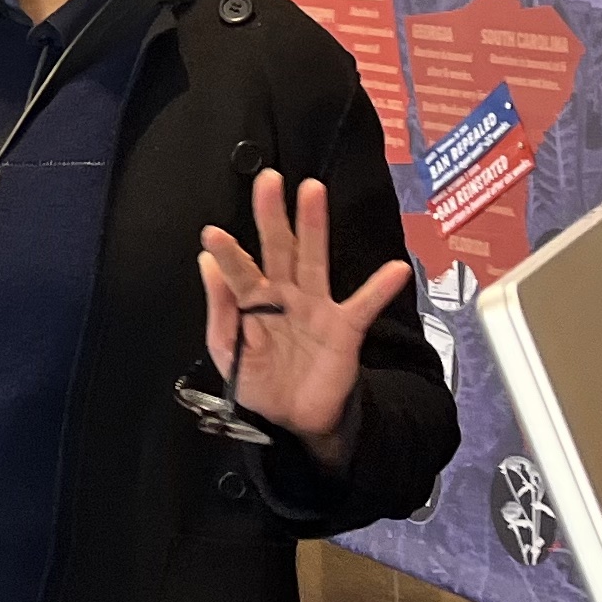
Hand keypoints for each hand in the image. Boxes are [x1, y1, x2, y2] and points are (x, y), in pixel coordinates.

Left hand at [195, 169, 411, 469]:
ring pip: (314, 260)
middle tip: (269, 179)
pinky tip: (396, 269)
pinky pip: (364, 305)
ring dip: (314, 226)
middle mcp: (284, 294)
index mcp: (252, 300)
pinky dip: (380, 288)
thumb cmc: (259, 382)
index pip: (238, 270)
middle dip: (273, 215)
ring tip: (312, 190)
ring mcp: (315, 307)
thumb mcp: (229, 352)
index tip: (211, 233)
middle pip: (278, 248)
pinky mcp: (344, 328)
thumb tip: (205, 263)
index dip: (227, 254)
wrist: (294, 422)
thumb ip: (221, 310)